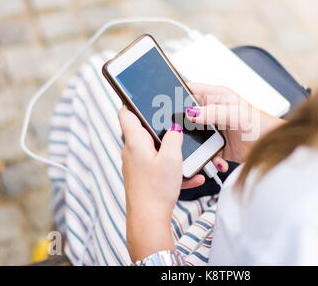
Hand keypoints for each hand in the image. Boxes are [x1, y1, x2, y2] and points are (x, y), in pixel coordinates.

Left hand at [118, 107, 204, 260]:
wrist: (148, 220)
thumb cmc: (156, 190)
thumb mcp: (172, 159)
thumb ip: (174, 137)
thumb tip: (175, 127)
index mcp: (135, 142)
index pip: (125, 113)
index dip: (133, 102)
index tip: (145, 97)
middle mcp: (131, 152)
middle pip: (143, 130)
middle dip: (162, 128)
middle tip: (178, 126)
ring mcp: (135, 165)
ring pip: (155, 150)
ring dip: (172, 152)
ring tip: (188, 158)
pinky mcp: (141, 177)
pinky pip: (158, 167)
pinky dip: (173, 169)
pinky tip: (191, 178)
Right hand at [186, 83, 284, 169]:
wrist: (272, 147)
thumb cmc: (261, 124)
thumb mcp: (236, 114)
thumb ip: (213, 112)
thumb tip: (192, 112)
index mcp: (217, 97)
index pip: (191, 90)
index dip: (179, 94)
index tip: (169, 103)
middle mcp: (213, 112)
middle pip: (188, 116)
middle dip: (184, 126)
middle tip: (182, 134)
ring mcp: (214, 130)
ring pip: (194, 136)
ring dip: (198, 146)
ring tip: (204, 150)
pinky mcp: (217, 147)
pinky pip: (205, 153)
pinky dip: (210, 159)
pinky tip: (218, 161)